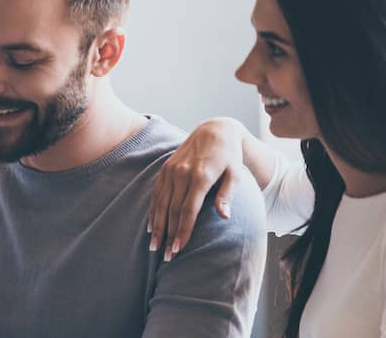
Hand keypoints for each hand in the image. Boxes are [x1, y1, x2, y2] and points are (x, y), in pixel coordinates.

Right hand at [148, 118, 245, 260]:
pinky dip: (152, 212)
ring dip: (157, 227)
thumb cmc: (229, 156)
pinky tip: (150, 227)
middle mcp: (181, 174)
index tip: (179, 250)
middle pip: (172, 211)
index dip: (182, 231)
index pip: (188, 210)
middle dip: (168, 235)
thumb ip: (227, 195)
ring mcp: (171, 171)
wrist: (214, 130)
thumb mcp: (235, 173)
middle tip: (166, 256)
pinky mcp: (165, 169)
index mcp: (200, 177)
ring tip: (154, 246)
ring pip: (160, 204)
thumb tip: (224, 217)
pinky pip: (156, 194)